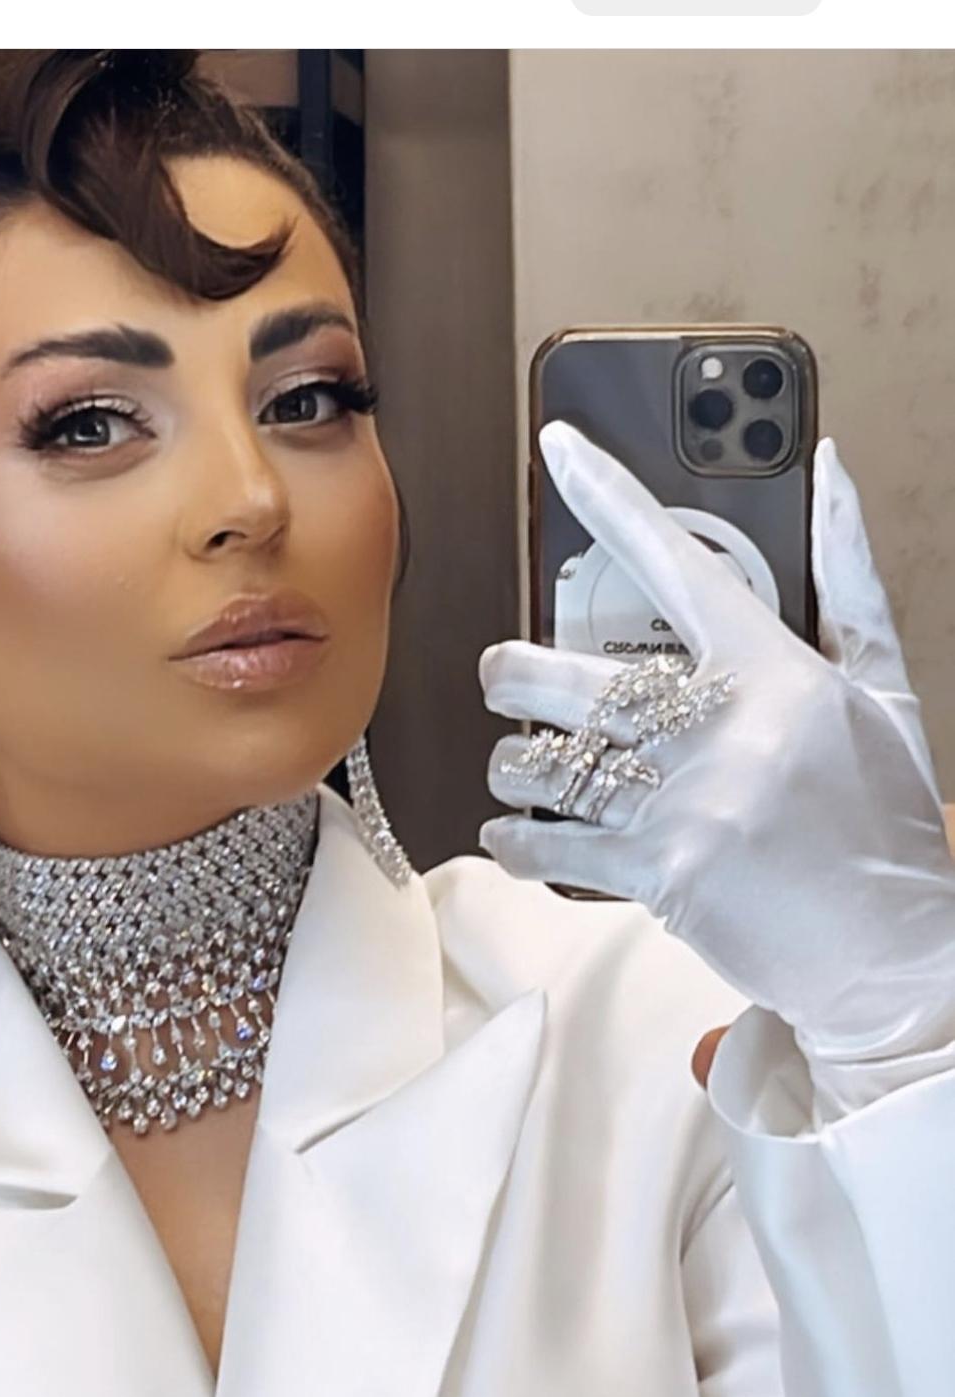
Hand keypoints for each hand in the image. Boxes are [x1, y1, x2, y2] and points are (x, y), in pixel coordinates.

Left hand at [478, 420, 954, 1078]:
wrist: (895, 949)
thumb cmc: (886, 822)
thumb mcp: (884, 693)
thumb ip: (849, 579)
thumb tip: (831, 471)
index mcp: (777, 673)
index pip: (679, 560)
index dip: (610, 496)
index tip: (559, 446)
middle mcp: (723, 730)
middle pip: (569, 674)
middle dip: (510, 673)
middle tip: (500, 675)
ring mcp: (687, 804)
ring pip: (543, 759)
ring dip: (507, 759)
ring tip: (511, 760)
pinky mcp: (660, 874)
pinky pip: (551, 844)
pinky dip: (515, 839)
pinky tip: (512, 835)